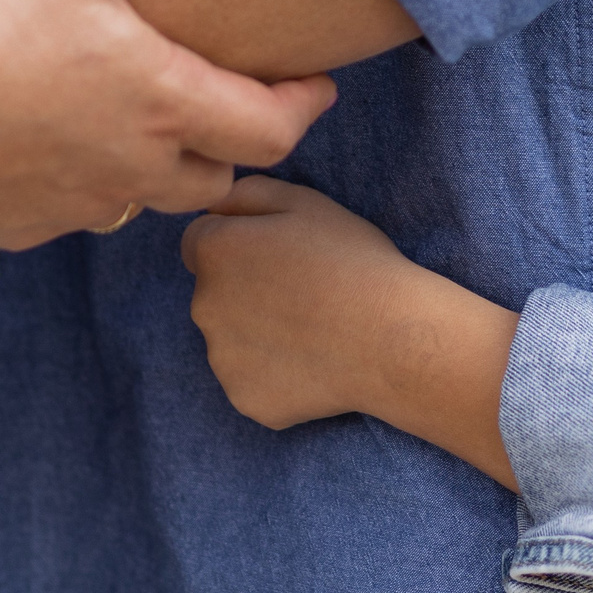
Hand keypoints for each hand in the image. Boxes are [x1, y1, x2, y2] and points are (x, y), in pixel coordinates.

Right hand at [0, 0, 338, 245]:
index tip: (315, 85)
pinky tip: (57, 145)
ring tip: (147, 125)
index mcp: (162, 102)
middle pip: (216, 176)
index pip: (271, 128)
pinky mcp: (17, 225)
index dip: (303, 106)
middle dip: (233, 143)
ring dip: (159, 169)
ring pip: (144, 201)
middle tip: (233, 105)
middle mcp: (132, 168)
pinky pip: (72, 213)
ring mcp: (74, 205)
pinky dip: (83, 185)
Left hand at [182, 175, 520, 486]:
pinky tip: (313, 363)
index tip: (279, 254)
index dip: (241, 243)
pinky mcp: (245, 398)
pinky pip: (252, 379)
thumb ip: (246, 194)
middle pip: (213, 292)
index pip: (201, 241)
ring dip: (257, 333)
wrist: (391, 337)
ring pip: (231, 339)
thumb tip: (214, 206)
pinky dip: (274, 373)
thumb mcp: (303, 200)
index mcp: (213, 251)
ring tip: (312, 329)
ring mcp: (222, 359)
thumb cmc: (352, 260)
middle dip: (244, 289)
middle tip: (301, 292)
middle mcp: (203, 305)